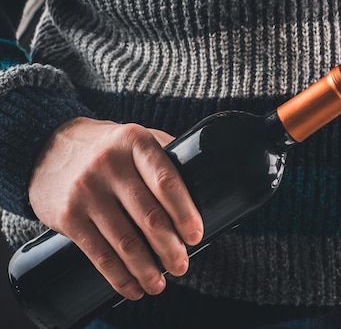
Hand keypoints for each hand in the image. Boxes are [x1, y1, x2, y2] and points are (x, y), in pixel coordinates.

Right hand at [28, 117, 203, 300]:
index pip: (166, 181)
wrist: (48, 147)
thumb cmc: (108, 147)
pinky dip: (119, 277)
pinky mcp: (68, 217)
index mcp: (136, 142)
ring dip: (147, 269)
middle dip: (170, 248)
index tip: (196, 236)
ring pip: (125, 242)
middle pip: (149, 216)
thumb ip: (167, 155)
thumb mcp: (136, 137)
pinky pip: (99, 254)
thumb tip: (207, 183)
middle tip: (182, 266)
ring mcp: (87, 191)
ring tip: (160, 284)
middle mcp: (110, 165)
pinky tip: (133, 287)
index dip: (185, 213)